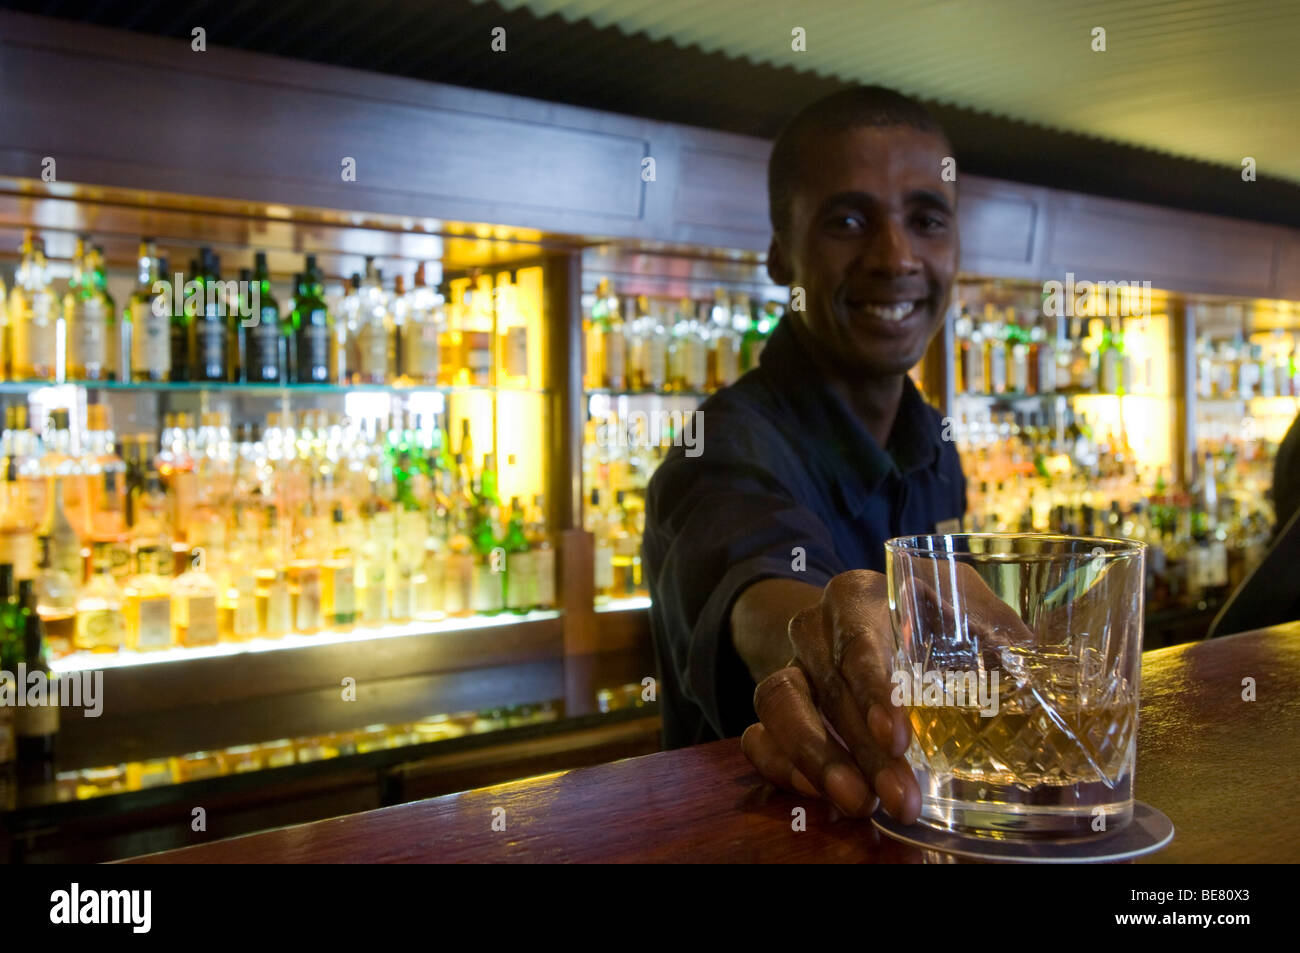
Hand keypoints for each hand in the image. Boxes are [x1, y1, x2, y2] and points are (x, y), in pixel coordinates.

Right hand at [740, 563, 1033, 821]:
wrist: (866, 629)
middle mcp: (815, 628)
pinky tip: (820, 795)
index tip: (897, 737)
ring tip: (858, 804)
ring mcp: (789, 667)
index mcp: (858, 595)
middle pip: (828, 686)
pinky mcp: (773, 708)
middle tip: (900, 797)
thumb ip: (995, 630)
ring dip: (816, 759)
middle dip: (862, 748)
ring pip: (780, 705)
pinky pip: (756, 735)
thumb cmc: (931, 619)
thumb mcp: (964, 608)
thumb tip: (1031, 658)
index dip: (874, 689)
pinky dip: (780, 765)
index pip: (859, 640)